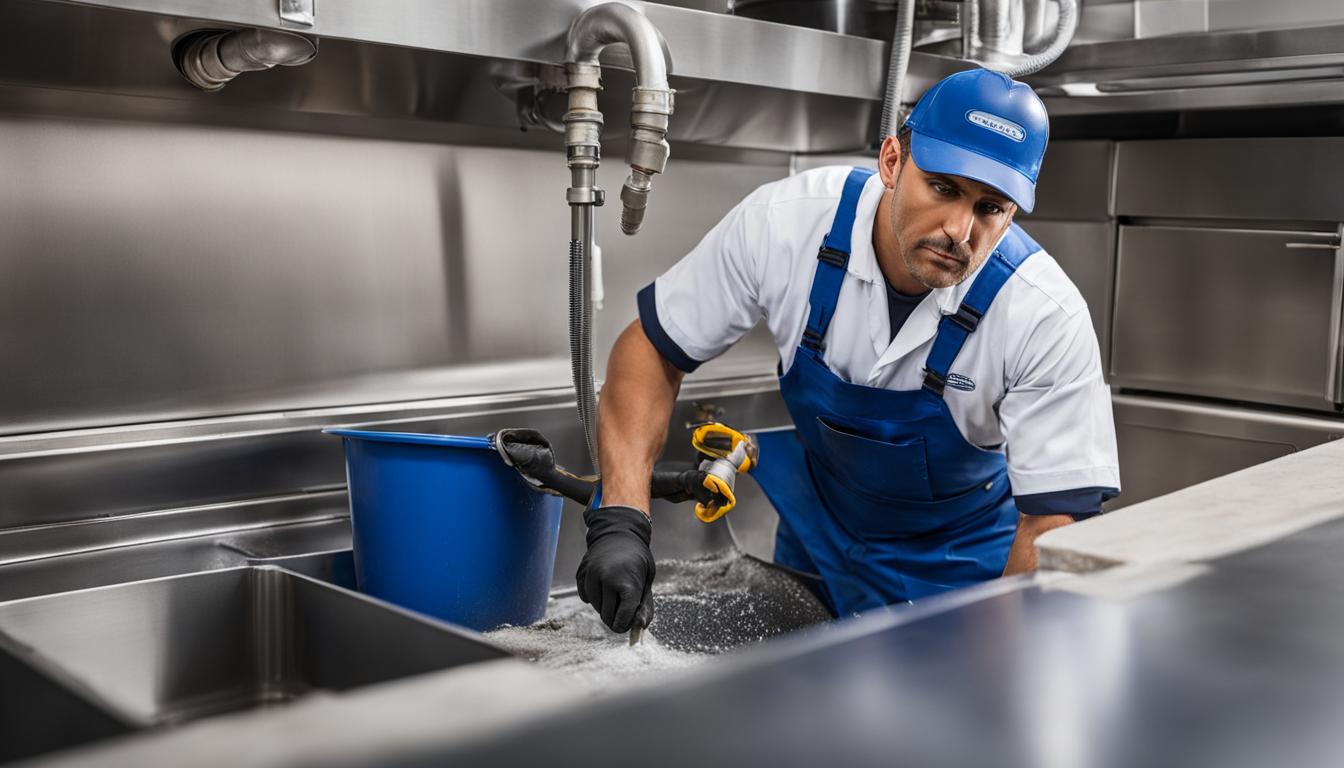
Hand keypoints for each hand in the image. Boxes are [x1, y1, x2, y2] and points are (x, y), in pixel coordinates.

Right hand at [575, 505, 655, 633]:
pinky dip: (593, 597)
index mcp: (628, 582)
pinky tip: (603, 585)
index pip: (623, 617)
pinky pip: (585, 597)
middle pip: (607, 616)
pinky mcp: (582, 573)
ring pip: (595, 607)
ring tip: (614, 592)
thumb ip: (644, 605)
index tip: (626, 625)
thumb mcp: (647, 579)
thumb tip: (640, 627)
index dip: (625, 625)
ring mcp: (592, 575)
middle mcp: (608, 579)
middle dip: (615, 617)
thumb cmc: (637, 558)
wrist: (618, 533)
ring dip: (604, 606)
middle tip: (622, 608)